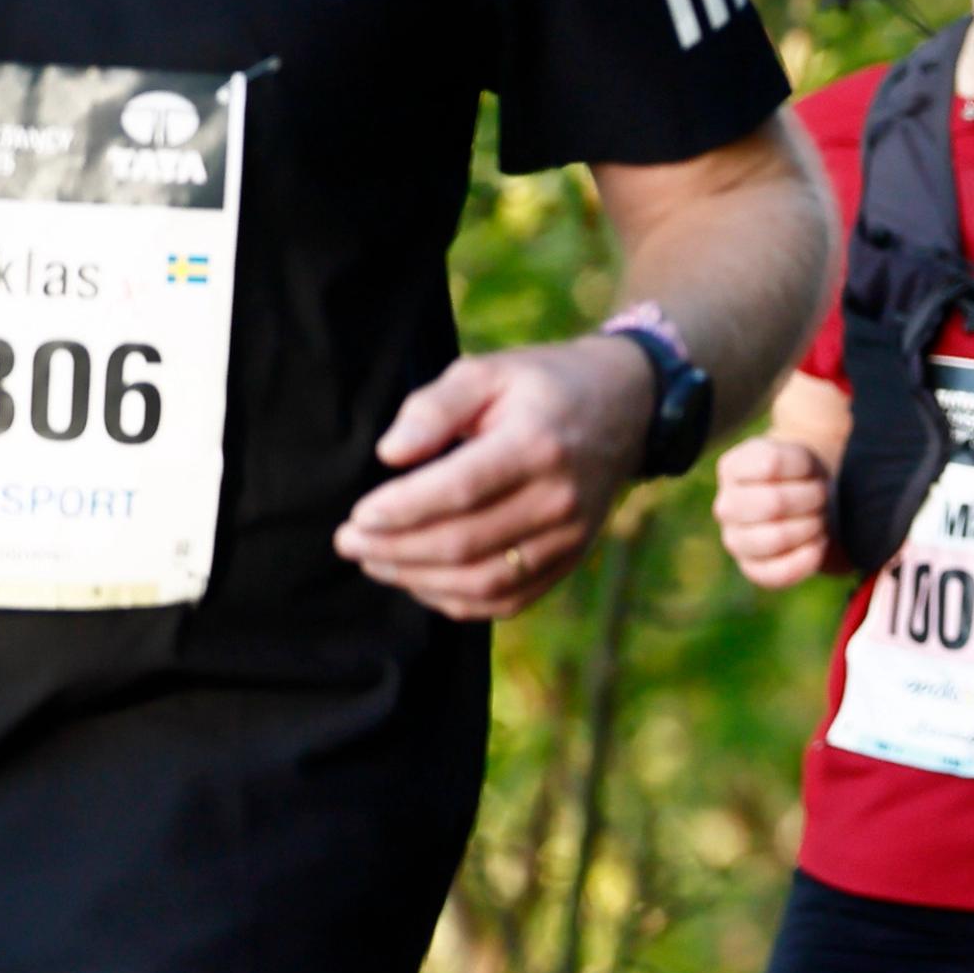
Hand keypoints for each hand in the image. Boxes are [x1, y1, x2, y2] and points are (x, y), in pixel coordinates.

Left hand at [336, 334, 650, 621]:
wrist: (625, 407)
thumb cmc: (541, 386)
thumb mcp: (488, 371)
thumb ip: (434, 407)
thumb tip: (390, 454)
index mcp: (537, 444)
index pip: (458, 490)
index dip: (401, 509)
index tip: (357, 514)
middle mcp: (559, 498)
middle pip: (463, 543)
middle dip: (394, 548)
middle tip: (349, 540)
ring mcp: (569, 536)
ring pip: (481, 581)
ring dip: (416, 580)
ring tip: (374, 560)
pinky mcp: (570, 560)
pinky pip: (505, 600)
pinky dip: (455, 600)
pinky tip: (419, 581)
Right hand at [713, 434, 833, 589]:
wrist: (811, 501)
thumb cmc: (805, 473)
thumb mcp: (800, 450)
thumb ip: (796, 450)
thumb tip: (810, 448)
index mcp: (733, 467)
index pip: (771, 465)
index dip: (804, 467)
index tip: (812, 469)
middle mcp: (726, 505)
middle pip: (774, 503)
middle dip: (811, 498)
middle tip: (821, 495)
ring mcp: (735, 539)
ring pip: (774, 539)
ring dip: (810, 527)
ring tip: (818, 518)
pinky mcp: (752, 568)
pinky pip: (775, 573)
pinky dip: (805, 559)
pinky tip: (817, 544)